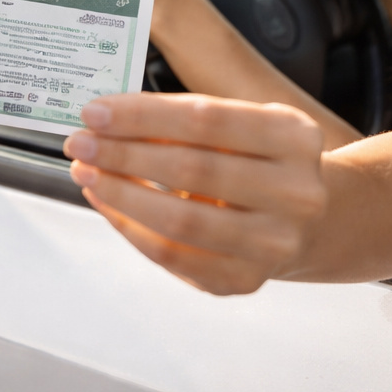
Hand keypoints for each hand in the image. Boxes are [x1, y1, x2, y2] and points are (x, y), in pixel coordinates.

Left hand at [63, 93, 325, 294]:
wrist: (312, 220)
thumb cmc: (263, 162)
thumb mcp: (244, 125)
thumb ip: (188, 120)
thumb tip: (110, 122)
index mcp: (295, 137)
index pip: (208, 118)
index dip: (144, 115)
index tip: (95, 112)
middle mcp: (296, 192)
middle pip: (192, 169)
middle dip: (123, 154)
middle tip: (79, 142)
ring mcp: (274, 243)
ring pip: (180, 220)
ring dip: (120, 194)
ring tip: (86, 172)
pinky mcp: (245, 279)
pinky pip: (173, 256)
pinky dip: (131, 228)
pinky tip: (107, 203)